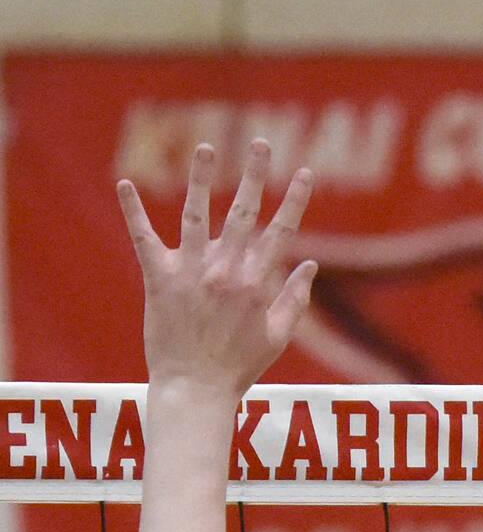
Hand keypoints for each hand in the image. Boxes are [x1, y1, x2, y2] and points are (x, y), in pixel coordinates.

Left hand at [119, 141, 316, 396]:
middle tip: (258, 142)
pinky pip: (144, 240)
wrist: (196, 388)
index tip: (304, 172)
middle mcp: (226, 272)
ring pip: (196, 216)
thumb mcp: (278, 336)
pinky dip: (133, 212)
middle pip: (242, 213)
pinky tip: (124, 183)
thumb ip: (295, 298)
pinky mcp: (159, 280)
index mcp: (257, 284)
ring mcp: (191, 274)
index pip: (280, 232)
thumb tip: (309, 265)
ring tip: (205, 147)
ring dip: (201, 179)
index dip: (294, 200)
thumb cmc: (239, 367)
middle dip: (253, 175)